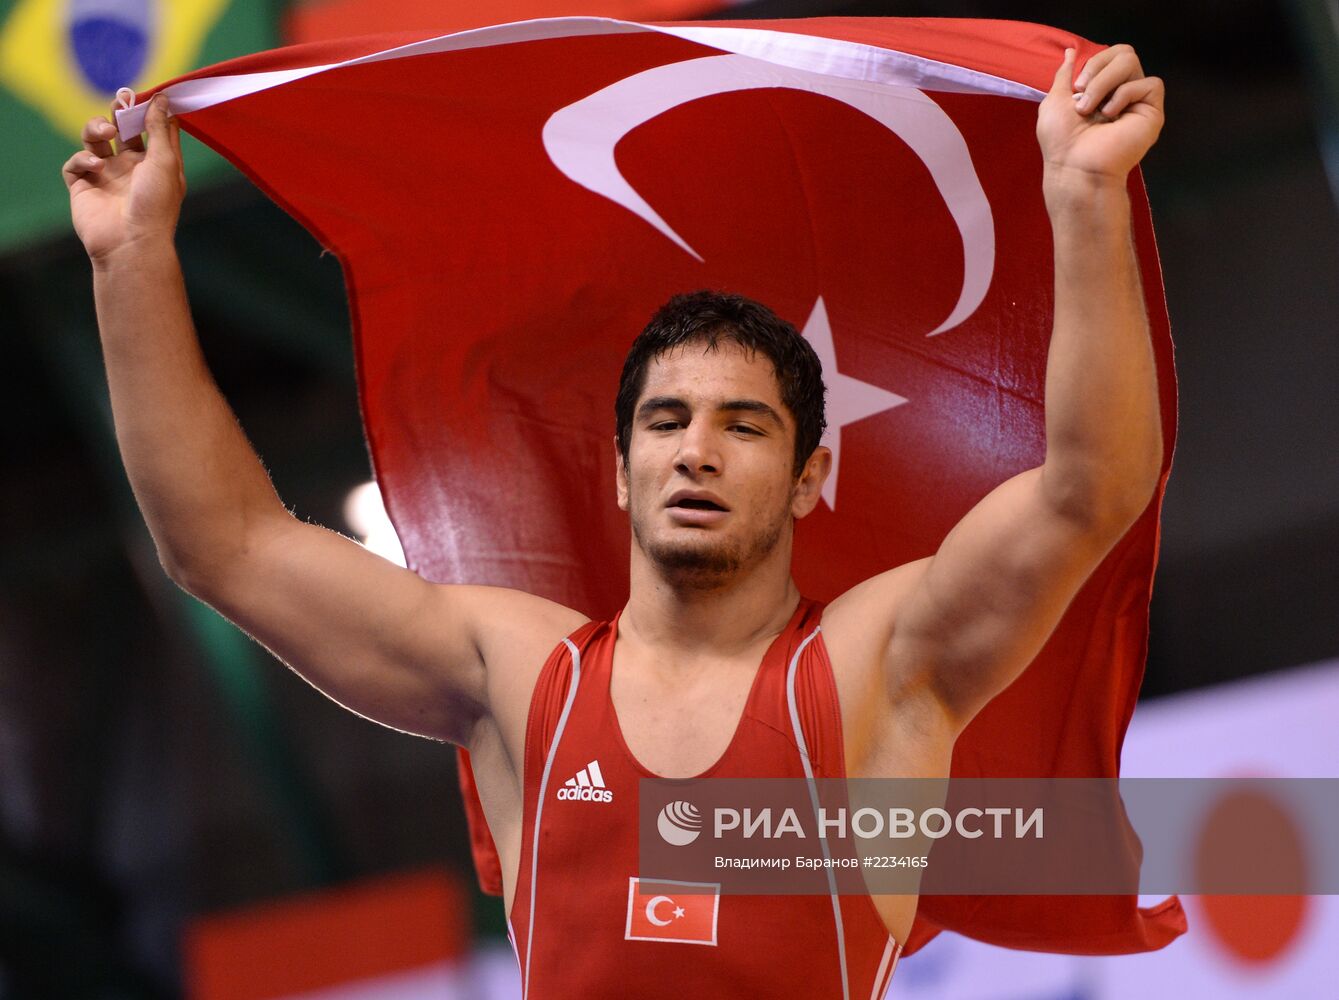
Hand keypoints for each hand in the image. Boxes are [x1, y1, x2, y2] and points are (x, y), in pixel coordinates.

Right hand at [62, 94, 184, 262]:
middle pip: (121, 131)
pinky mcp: (83, 186)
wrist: (130, 242)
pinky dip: (83, 160)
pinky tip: (96, 168)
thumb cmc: (155, 204)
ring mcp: (107, 177)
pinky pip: (76, 163)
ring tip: (104, 133)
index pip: (153, 131)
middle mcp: (132, 169)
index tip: (147, 97)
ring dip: (96, 130)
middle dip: (118, 116)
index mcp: (156, 164)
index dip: (150, 112)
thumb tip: (161, 99)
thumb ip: (159, 129)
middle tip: (118, 105)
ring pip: (94, 141)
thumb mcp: (164, 161)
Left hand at [1036, 45, 1164, 189]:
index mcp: (1102, 89)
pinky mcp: (1151, 112)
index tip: (1075, 87)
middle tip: (1083, 96)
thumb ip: (1064, 74)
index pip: (1110, 55)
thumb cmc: (1061, 140)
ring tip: (1091, 110)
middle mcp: (1121, 93)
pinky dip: (1125, 95)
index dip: (1093, 63)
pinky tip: (1111, 116)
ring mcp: (1137, 102)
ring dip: (1103, 83)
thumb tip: (1070, 52)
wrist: (1073, 166)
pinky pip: (1149, 84)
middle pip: (1124, 52)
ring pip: (1132, 63)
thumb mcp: (1055, 100)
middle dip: (1098, 69)